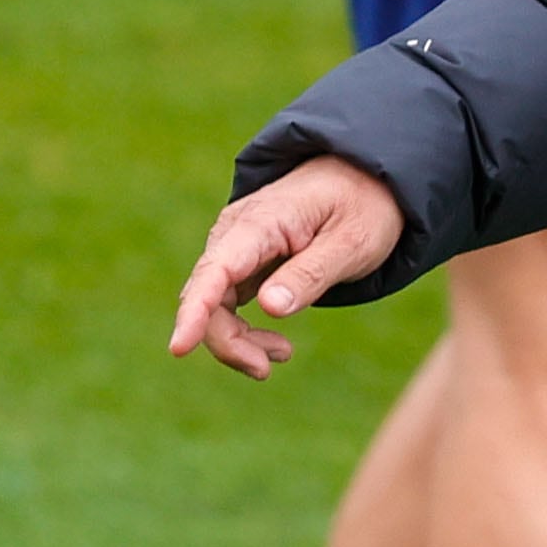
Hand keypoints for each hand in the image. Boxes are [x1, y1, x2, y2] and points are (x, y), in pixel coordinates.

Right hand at [166, 155, 404, 380]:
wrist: (367, 178)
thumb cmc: (363, 206)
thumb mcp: (352, 241)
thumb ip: (311, 273)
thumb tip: (269, 308)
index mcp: (263, 222)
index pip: (217, 269)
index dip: (196, 311)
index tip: (179, 348)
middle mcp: (237, 232)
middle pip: (208, 295)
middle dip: (227, 340)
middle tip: (266, 368)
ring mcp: (237, 248)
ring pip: (214, 305)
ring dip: (237, 340)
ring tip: (282, 355)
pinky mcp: (243, 262)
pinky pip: (227, 303)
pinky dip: (245, 330)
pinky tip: (276, 346)